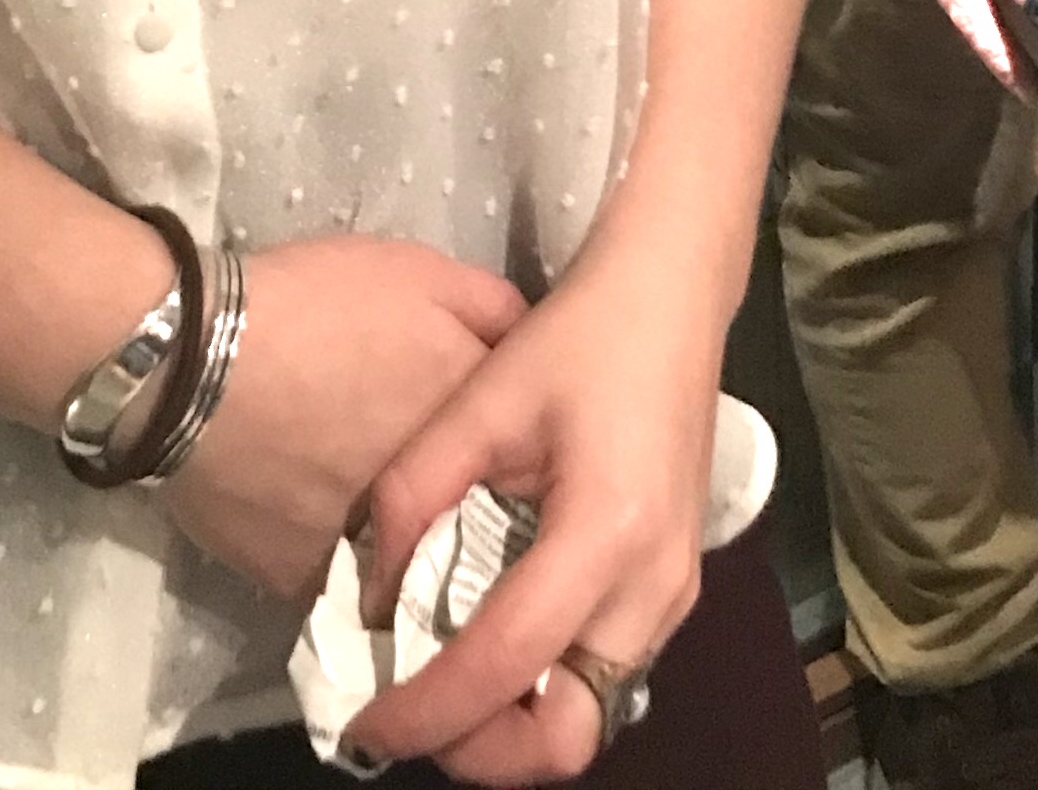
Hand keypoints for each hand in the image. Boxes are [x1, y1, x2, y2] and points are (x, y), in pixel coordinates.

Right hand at [163, 233, 525, 605]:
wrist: (190, 364)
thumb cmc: (312, 306)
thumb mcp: (421, 272)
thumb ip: (493, 311)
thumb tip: (533, 346)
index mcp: (467, 427)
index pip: (530, 455)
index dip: (525, 452)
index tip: (522, 453)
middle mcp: (435, 503)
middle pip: (476, 518)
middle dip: (477, 510)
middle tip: (462, 495)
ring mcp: (369, 555)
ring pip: (411, 567)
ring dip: (414, 552)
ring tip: (402, 529)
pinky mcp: (306, 584)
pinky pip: (344, 590)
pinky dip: (349, 571)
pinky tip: (336, 540)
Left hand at [337, 235, 723, 780]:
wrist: (672, 294)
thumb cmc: (579, 334)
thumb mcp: (481, 401)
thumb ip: (413, 497)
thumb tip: (371, 599)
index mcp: (605, 533)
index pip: (505, 664)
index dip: (426, 710)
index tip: (362, 722)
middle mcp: (652, 586)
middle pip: (568, 736)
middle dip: (483, 748)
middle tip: (412, 712)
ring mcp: (675, 594)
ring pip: (591, 716)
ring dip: (513, 724)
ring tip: (442, 680)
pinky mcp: (674, 588)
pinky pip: (607, 677)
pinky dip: (546, 688)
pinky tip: (494, 644)